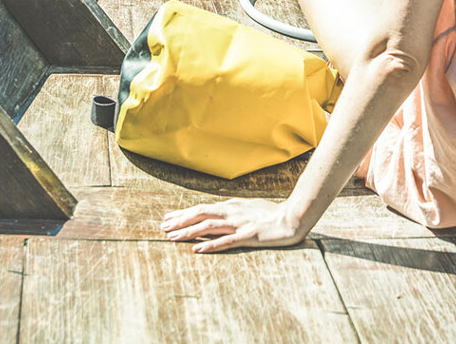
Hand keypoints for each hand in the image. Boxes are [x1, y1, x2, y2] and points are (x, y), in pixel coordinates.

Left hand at [160, 198, 307, 253]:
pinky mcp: (248, 236)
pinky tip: (197, 248)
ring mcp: (239, 224)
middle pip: (201, 214)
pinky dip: (209, 244)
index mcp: (232, 205)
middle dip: (180, 221)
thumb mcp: (249, 208)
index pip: (202, 208)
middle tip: (162, 227)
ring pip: (208, 226)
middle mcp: (232, 212)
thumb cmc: (272, 214)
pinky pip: (226, 241)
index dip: (184, 213)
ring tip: (172, 237)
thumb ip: (233, 211)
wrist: (293, 218)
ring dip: (189, 231)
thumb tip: (218, 213)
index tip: (168, 218)